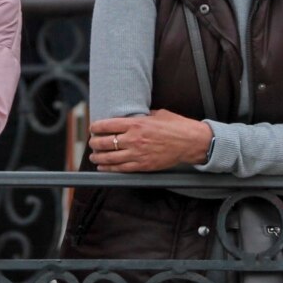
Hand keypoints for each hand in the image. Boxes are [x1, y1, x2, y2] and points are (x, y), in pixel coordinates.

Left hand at [87, 109, 212, 172]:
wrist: (190, 142)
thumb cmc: (176, 126)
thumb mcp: (157, 114)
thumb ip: (142, 116)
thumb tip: (132, 116)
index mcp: (137, 124)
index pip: (108, 125)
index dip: (96, 127)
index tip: (93, 128)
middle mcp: (135, 139)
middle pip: (105, 142)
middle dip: (94, 142)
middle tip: (92, 142)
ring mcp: (138, 154)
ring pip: (110, 157)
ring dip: (98, 157)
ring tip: (94, 156)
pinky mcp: (143, 165)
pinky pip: (121, 168)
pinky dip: (109, 168)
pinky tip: (103, 166)